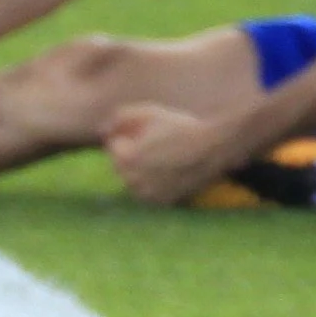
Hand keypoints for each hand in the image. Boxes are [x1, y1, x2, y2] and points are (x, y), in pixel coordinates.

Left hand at [102, 103, 234, 206]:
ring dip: (141, 169)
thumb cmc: (180, 126)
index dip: (130, 134)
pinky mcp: (162, 203)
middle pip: (121, 165)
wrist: (213, 148)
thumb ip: (119, 117)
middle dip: (133, 153)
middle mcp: (135, 182)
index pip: (113, 146)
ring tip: (166, 156)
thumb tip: (102, 130)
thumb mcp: (149, 112)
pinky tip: (172, 170)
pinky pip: (149, 192)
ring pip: (133, 181)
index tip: (152, 131)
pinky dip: (155, 183)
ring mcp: (149, 195)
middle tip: (160, 142)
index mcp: (128, 159)